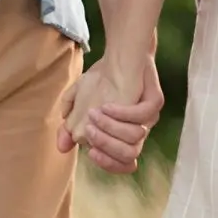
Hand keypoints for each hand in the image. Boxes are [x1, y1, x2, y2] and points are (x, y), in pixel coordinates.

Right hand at [57, 54, 162, 174]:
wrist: (121, 53)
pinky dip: (122, 113)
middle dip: (106, 146)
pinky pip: (142, 115)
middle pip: (129, 155)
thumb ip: (70, 125)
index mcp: (124, 136)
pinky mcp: (155, 101)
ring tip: (94, 113)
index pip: (122, 163)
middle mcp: (138, 130)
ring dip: (111, 129)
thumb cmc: (102, 80)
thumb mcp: (79, 101)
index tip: (89, 152)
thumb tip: (62, 147)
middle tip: (88, 130)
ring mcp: (149, 117)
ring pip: (136, 138)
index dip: (107, 163)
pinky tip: (106, 105)